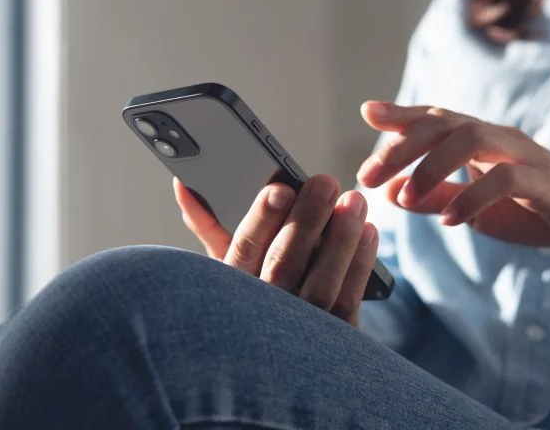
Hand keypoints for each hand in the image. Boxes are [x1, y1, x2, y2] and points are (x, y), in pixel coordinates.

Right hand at [173, 175, 377, 326]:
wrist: (280, 366)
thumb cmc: (252, 300)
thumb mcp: (226, 269)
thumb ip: (208, 226)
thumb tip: (183, 184)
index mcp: (230, 290)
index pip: (242, 251)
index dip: (261, 219)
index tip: (280, 188)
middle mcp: (261, 313)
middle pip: (283, 264)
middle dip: (306, 220)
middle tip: (325, 182)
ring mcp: (299, 332)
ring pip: (320, 284)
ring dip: (340, 238)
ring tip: (353, 201)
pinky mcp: (334, 341)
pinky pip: (347, 301)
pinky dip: (359, 264)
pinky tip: (366, 232)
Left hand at [356, 101, 549, 261]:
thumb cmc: (529, 211)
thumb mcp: (470, 208)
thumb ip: (432, 198)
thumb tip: (387, 192)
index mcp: (480, 140)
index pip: (436, 117)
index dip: (402, 113)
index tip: (367, 112)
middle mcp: (499, 137)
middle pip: (444, 123)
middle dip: (401, 147)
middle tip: (368, 177)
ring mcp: (524, 154)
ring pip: (470, 138)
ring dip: (430, 168)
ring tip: (406, 199)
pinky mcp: (546, 182)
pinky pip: (505, 178)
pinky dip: (470, 197)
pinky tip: (449, 220)